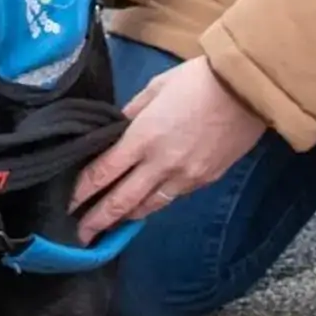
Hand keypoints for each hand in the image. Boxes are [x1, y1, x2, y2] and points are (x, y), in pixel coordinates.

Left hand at [73, 56, 269, 236]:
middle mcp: (161, 164)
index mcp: (143, 137)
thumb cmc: (198, 80)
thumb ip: (132, 113)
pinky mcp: (205, 180)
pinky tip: (145, 205)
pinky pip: (173, 197)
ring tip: (109, 226)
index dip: (82, 191)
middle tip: (80, 236)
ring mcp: (185, 176)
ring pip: (148, 206)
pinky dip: (155, 203)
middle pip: (122, 200)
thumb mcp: (156, 88)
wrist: (247, 90)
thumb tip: (116, 129)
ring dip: (125, 217)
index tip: (68, 203)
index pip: (104, 172)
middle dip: (98, 220)